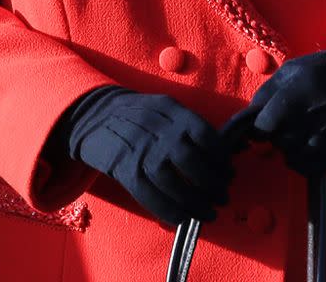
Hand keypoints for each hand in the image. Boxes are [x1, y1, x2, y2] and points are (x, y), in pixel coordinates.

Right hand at [56, 86, 235, 225]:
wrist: (96, 115)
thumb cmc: (139, 114)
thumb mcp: (164, 107)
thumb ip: (189, 126)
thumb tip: (223, 154)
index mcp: (170, 110)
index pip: (205, 135)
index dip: (221, 158)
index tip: (229, 173)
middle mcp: (157, 130)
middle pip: (192, 162)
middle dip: (213, 184)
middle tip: (224, 196)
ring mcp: (140, 151)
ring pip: (173, 184)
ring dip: (196, 204)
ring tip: (210, 212)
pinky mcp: (125, 171)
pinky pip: (151, 197)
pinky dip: (171, 212)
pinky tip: (185, 217)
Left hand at [234, 44, 325, 176]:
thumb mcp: (293, 69)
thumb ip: (267, 92)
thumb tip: (248, 116)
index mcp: (297, 93)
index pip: (262, 127)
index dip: (258, 127)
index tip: (261, 123)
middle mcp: (312, 118)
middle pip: (276, 143)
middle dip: (274, 136)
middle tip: (284, 123)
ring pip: (291, 158)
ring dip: (288, 148)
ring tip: (299, 131)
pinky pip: (309, 168)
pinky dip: (303, 161)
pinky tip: (308, 143)